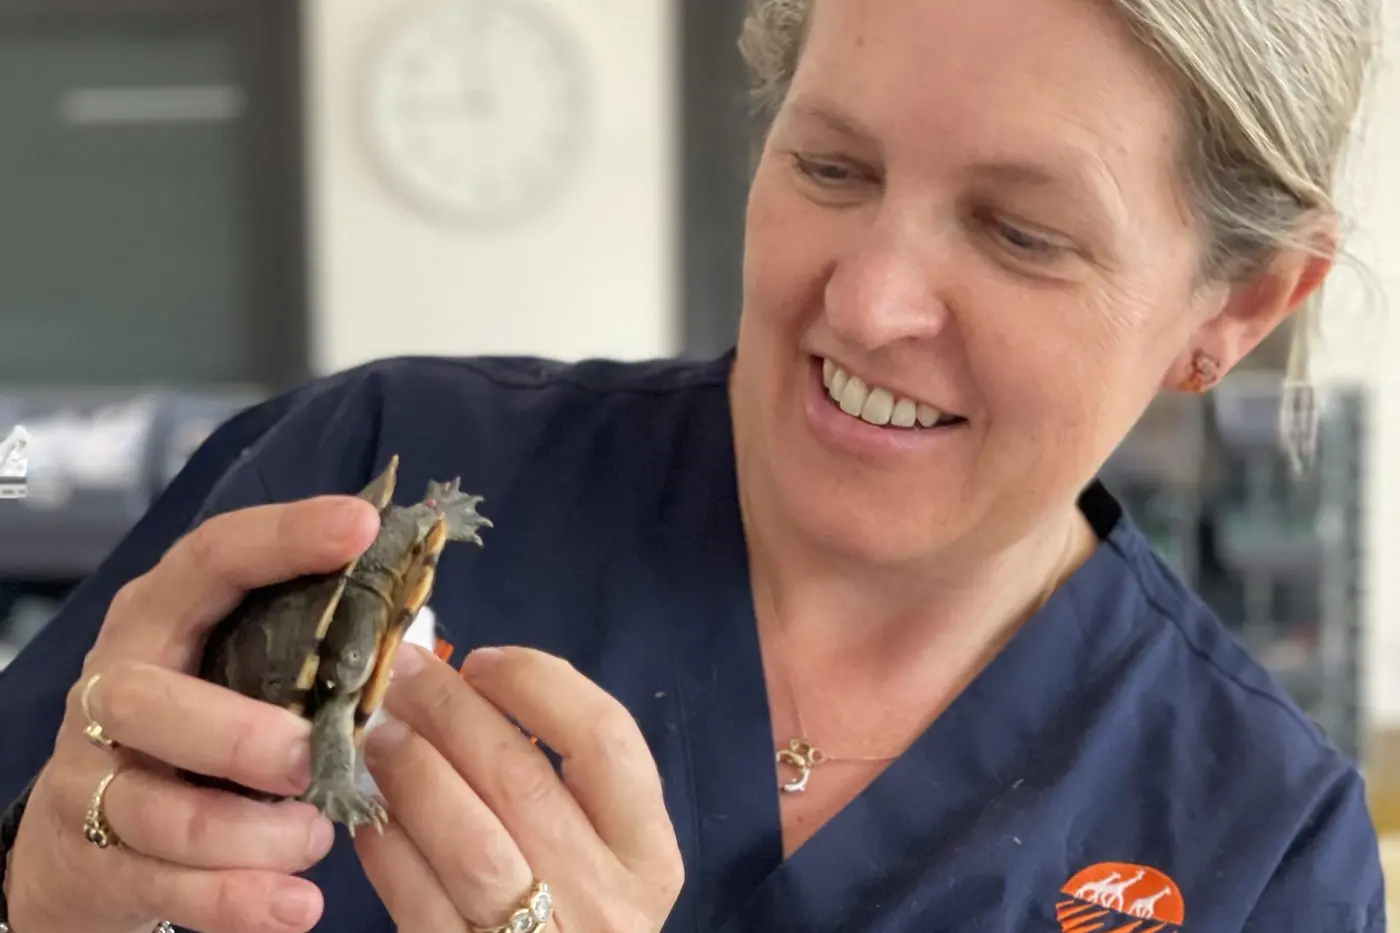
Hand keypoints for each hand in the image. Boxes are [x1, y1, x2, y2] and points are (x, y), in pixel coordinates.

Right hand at [5, 495, 382, 932]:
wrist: (80, 846)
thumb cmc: (193, 734)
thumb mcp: (235, 674)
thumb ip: (300, 648)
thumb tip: (415, 624)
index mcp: (161, 621)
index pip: (213, 558)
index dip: (283, 536)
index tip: (358, 527)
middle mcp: (114, 690)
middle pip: (148, 700)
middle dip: (237, 733)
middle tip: (309, 757)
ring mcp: (93, 779)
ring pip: (162, 811)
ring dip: (252, 833)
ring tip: (317, 839)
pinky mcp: (94, 860)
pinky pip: (168, 887)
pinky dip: (239, 900)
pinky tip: (295, 905)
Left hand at [355, 644, 684, 932]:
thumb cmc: (576, 913)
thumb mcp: (601, 850)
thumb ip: (562, 780)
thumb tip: (469, 685)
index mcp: (648, 854)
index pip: (604, 737)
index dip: (536, 683)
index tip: (482, 661)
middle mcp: (605, 900)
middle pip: (521, 777)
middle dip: (450, 709)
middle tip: (402, 674)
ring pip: (465, 835)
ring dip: (411, 768)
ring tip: (379, 734)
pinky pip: (414, 894)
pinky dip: (385, 841)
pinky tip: (370, 810)